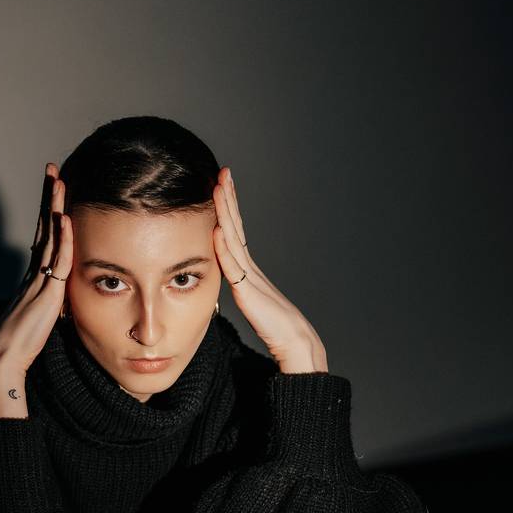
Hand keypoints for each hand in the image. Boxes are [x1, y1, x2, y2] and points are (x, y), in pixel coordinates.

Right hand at [0, 162, 75, 415]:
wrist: (2, 357)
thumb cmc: (19, 344)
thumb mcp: (41, 318)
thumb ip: (50, 304)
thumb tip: (60, 302)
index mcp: (33, 276)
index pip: (44, 237)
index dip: (49, 212)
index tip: (53, 190)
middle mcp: (34, 271)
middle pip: (43, 226)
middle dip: (48, 197)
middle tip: (51, 170)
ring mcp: (38, 278)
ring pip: (48, 235)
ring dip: (53, 206)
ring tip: (58, 180)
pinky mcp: (46, 291)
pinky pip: (56, 259)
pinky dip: (62, 238)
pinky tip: (65, 218)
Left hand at [213, 166, 327, 372]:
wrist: (295, 341)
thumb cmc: (273, 324)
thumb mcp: (248, 298)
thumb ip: (236, 284)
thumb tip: (221, 277)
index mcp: (248, 267)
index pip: (235, 229)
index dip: (228, 206)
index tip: (220, 183)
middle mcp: (249, 266)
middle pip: (236, 225)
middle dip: (228, 198)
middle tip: (223, 172)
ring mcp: (250, 276)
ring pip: (234, 239)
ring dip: (225, 213)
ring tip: (218, 189)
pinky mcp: (248, 292)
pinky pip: (234, 268)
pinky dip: (224, 248)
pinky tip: (217, 231)